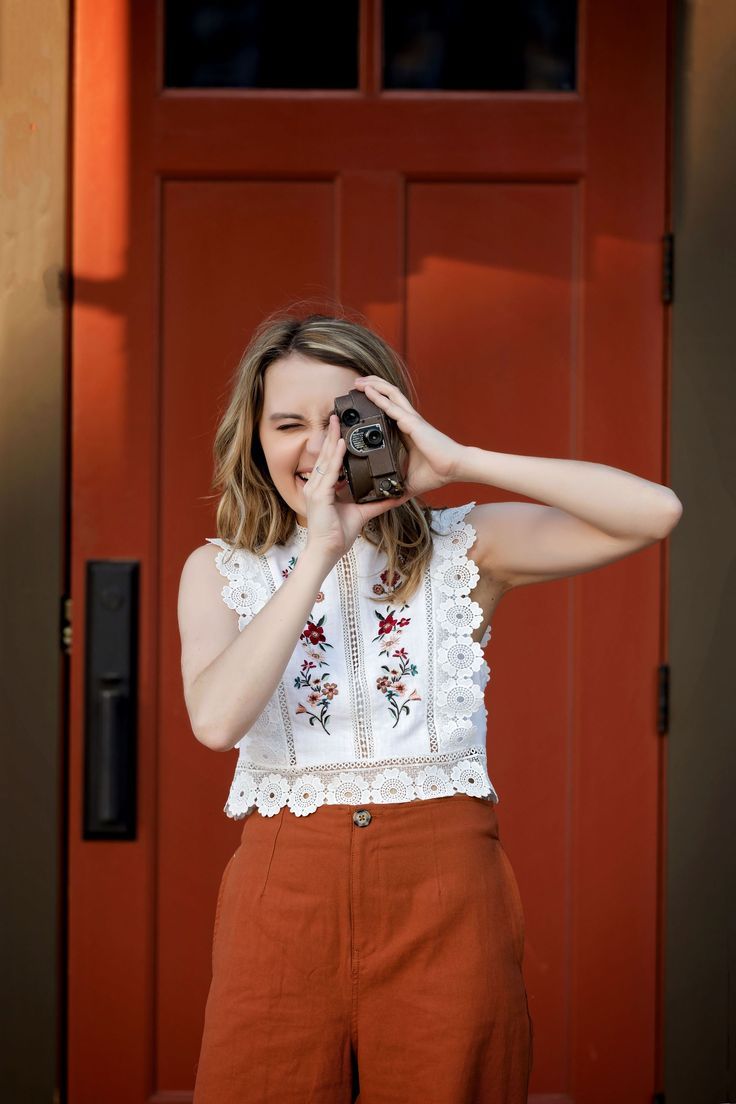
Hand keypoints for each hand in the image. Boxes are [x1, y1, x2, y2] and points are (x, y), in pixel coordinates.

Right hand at [303, 414, 421, 562]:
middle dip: (332, 435)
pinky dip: (336, 456)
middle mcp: (316, 485)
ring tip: (338, 422)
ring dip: (333, 439)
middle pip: (325, 455)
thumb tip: (394, 496)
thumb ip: (376, 503)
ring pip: (326, 459)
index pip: (330, 461)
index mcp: (323, 488)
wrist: (327, 551)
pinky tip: (342, 444)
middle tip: (338, 415)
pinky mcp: (319, 495)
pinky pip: (329, 471)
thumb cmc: (337, 535)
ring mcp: (316, 489)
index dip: (335, 445)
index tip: (342, 429)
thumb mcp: (361, 514)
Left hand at [352, 376, 463, 500]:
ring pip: (390, 394)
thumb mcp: (410, 481)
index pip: (388, 410)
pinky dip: (378, 397)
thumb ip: (398, 486)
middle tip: (354, 385)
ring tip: (358, 382)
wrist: (454, 469)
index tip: (359, 402)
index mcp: (406, 431)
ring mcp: (411, 419)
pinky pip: (392, 407)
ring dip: (373, 386)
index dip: (375, 402)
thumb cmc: (438, 472)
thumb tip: (389, 498)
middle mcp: (408, 421)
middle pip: (388, 396)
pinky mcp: (412, 423)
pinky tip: (367, 390)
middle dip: (371, 387)